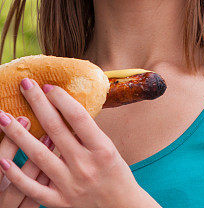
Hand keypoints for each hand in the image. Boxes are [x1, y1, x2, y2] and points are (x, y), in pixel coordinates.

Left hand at [0, 79, 140, 207]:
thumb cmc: (115, 174)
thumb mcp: (109, 149)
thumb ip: (88, 133)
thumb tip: (65, 108)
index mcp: (101, 149)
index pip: (78, 117)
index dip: (61, 99)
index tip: (48, 86)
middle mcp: (84, 165)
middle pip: (55, 130)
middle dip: (37, 104)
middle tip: (24, 84)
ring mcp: (69, 185)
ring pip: (38, 156)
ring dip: (18, 135)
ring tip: (3, 117)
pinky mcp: (58, 202)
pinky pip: (32, 188)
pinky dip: (17, 175)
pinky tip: (3, 161)